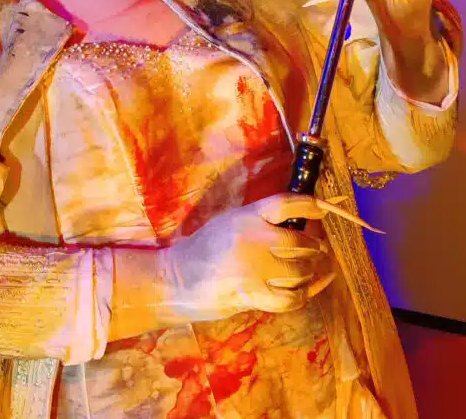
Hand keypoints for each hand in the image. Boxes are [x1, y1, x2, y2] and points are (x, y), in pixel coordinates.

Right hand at [163, 193, 367, 321]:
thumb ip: (258, 221)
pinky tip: (311, 288)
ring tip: (313, 269)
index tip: (323, 209)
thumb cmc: (205, 248)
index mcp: (246, 216)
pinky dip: (306, 293)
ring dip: (311, 272)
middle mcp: (253, 239)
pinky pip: (291, 297)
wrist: (179, 278)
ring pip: (300, 271)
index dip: (309, 205)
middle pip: (300, 242)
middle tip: (318, 249)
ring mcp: (254, 269)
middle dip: (314, 247)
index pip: (286, 204)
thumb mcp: (230, 222)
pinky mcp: (253, 295)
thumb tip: (296, 225)